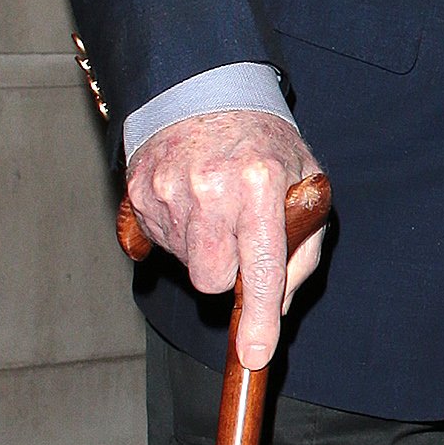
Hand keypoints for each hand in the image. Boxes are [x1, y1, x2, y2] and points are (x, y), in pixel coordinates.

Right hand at [123, 108, 326, 370]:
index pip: (261, 268)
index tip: (254, 354)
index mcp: (260, 184)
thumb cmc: (264, 145)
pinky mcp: (138, 190)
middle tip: (237, 235)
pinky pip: (159, 242)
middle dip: (226, 273)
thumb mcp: (306, 185)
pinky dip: (177, 232)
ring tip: (214, 207)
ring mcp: (168, 189)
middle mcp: (211, 188)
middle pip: (211, 280)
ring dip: (202, 250)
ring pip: (185, 264)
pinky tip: (190, 201)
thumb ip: (301, 250)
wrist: (204, 90)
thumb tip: (276, 309)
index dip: (259, 317)